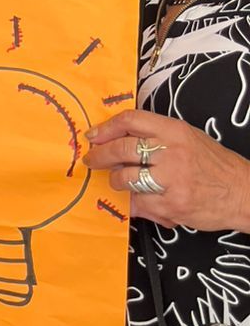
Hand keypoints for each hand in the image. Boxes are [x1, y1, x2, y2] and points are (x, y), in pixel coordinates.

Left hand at [84, 108, 249, 230]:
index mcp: (174, 131)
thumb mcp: (188, 137)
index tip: (93, 135)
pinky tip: (135, 201)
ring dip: (116, 181)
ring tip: (118, 181)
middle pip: (122, 149)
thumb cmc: (213, 164)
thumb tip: (117, 137)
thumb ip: (156, 135)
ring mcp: (172, 180)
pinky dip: (132, 203)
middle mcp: (172, 152)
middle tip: (91, 160)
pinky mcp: (173, 205)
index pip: (131, 120)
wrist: (242, 192)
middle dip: (99, 156)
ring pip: (126, 178)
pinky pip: (139, 203)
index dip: (106, 127)